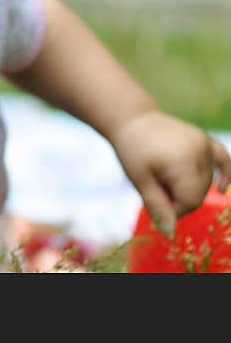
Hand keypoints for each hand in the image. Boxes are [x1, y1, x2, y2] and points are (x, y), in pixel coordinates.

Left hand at [110, 110, 230, 237]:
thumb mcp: (139, 179)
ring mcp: (204, 143)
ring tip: (163, 174)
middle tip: (156, 185)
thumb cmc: (132, 150)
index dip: (174, 208)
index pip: (190, 201)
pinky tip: (221, 188)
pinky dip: (224, 173)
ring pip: (206, 180)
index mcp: (183, 161)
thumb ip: (157, 205)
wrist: (131, 120)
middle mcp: (199, 151)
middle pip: (199, 192)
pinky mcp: (205, 139)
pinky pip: (223, 158)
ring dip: (189, 186)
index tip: (156, 202)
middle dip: (179, 196)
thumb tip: (170, 232)